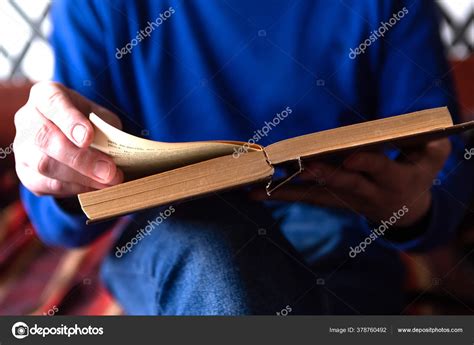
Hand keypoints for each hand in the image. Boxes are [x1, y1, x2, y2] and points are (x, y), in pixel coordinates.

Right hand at [13, 81, 123, 196]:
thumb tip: (116, 151)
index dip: (69, 121)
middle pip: (45, 138)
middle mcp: (27, 119)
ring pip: (45, 165)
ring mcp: (23, 148)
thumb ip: (106, 128)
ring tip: (109, 182)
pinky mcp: (26, 174)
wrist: (70, 136)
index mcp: (45, 96)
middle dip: (80, 158)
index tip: (87, 138)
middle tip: (109, 171)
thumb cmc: (88, 122)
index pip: (52, 103)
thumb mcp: (100, 116)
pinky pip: (47, 184)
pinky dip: (75, 188)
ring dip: (81, 177)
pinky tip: (95, 187)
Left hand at [251, 139, 450, 226]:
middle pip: (342, 183)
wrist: (402, 211)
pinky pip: (302, 199)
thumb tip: (430, 135)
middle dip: (322, 176)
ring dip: (286, 191)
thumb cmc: (416, 176)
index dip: (365, 163)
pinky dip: (278, 196)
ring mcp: (343, 199)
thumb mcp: (432, 162)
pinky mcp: (328, 201)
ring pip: (314, 195)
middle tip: (301, 168)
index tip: (349, 157)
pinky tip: (252, 194)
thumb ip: (432, 149)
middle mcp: (364, 193)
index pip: (378, 169)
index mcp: (392, 180)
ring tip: (256, 188)